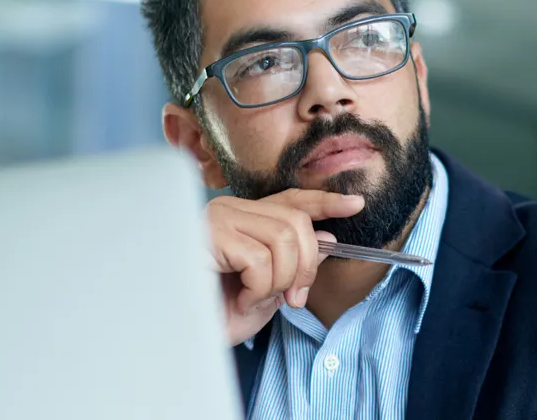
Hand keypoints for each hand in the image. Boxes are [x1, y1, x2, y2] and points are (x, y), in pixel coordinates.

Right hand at [206, 189, 364, 345]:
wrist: (181, 337)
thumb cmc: (217, 314)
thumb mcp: (269, 290)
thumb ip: (294, 262)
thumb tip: (326, 236)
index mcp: (244, 218)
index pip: (291, 200)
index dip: (325, 201)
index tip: (355, 204)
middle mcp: (230, 210)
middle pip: (296, 222)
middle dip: (305, 266)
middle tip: (293, 298)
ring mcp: (217, 219)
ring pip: (283, 240)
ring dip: (280, 281)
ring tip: (255, 300)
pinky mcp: (208, 235)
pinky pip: (260, 260)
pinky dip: (259, 289)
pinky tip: (239, 300)